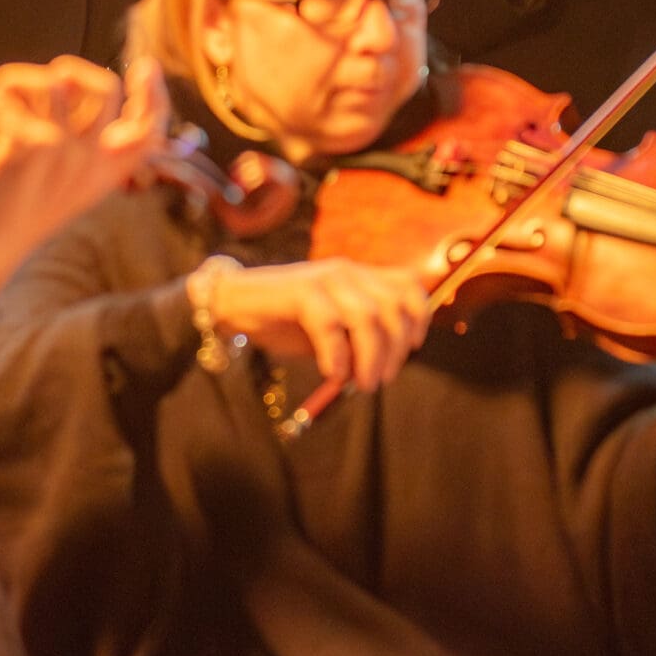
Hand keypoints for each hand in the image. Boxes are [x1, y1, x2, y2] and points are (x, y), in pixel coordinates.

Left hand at [0, 56, 168, 304]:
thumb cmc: (15, 225)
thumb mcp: (62, 189)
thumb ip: (77, 150)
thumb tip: (66, 97)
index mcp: (105, 173)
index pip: (151, 129)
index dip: (155, 94)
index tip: (145, 69)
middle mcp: (91, 160)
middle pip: (103, 88)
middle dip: (65, 73)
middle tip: (31, 87)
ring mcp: (63, 151)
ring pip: (52, 82)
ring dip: (12, 82)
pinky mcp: (27, 145)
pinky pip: (4, 99)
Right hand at [208, 258, 433, 391]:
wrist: (236, 304)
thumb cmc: (288, 321)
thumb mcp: (334, 328)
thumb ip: (359, 339)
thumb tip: (385, 369)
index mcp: (361, 276)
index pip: (409, 287)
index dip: (419, 319)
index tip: (411, 350)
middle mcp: (348, 271)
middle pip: (395, 307)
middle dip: (395, 350)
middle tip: (380, 381)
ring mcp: (325, 278)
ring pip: (369, 317)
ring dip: (371, 358)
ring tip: (362, 384)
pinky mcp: (301, 290)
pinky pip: (332, 326)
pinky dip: (338, 357)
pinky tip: (333, 375)